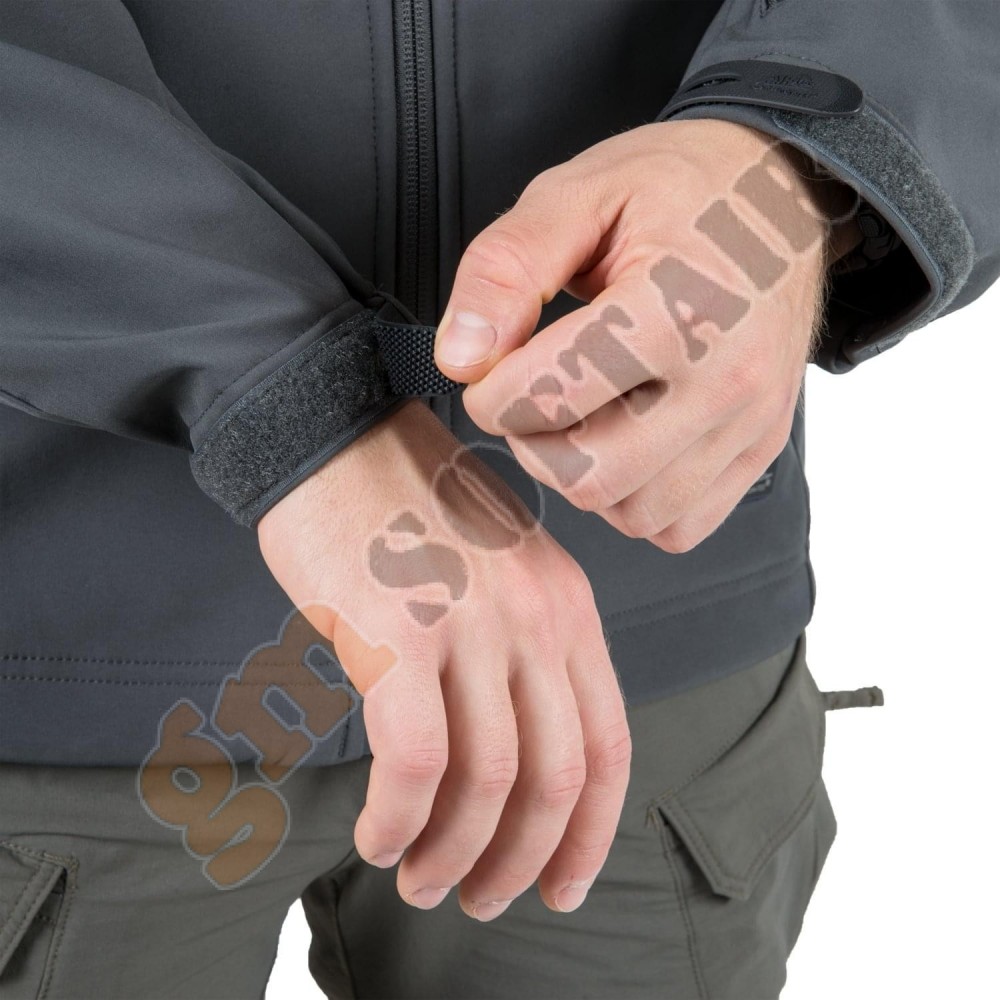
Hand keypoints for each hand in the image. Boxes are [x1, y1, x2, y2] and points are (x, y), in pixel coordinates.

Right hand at [257, 400, 630, 918]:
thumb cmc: (409, 510)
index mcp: (569, 608)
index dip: (591, 835)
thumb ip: (524, 652)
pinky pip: (413, 760)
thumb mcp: (502, 571)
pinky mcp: (397, 629)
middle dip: (522, 862)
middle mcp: (536, 617)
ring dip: (454, 853)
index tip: (563, 888)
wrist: (337, 434)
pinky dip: (398, 818)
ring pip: (489, 782)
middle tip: (479, 899)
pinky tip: (377, 836)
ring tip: (421, 879)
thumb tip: (516, 765)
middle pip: (556, 779)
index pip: (609, 748)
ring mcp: (471, 622)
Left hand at [434, 120, 858, 551]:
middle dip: (533, 443)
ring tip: (582, 414)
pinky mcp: (759, 449)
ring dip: (583, 476)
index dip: (490, 393)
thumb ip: (505, 270)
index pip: (549, 397)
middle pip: (588, 475)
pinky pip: (679, 526)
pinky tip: (625, 444)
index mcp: (678, 305)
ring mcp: (750, 422)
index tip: (490, 370)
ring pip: (632, 512)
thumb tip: (460, 356)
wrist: (780, 196)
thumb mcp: (577, 195)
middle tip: (531, 395)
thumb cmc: (680, 188)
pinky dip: (636, 502)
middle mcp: (727, 378)